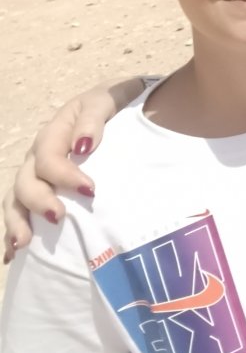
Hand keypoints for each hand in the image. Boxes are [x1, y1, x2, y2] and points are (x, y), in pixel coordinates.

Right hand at [3, 82, 134, 259]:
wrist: (124, 103)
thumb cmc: (117, 102)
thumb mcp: (109, 99)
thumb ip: (93, 118)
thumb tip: (81, 146)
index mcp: (55, 131)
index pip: (48, 156)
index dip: (64, 174)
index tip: (90, 190)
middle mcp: (40, 154)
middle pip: (26, 180)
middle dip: (38, 201)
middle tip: (58, 217)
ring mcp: (38, 173)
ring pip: (16, 199)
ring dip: (17, 222)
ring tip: (24, 244)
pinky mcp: (44, 188)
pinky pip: (21, 210)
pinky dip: (14, 231)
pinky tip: (13, 253)